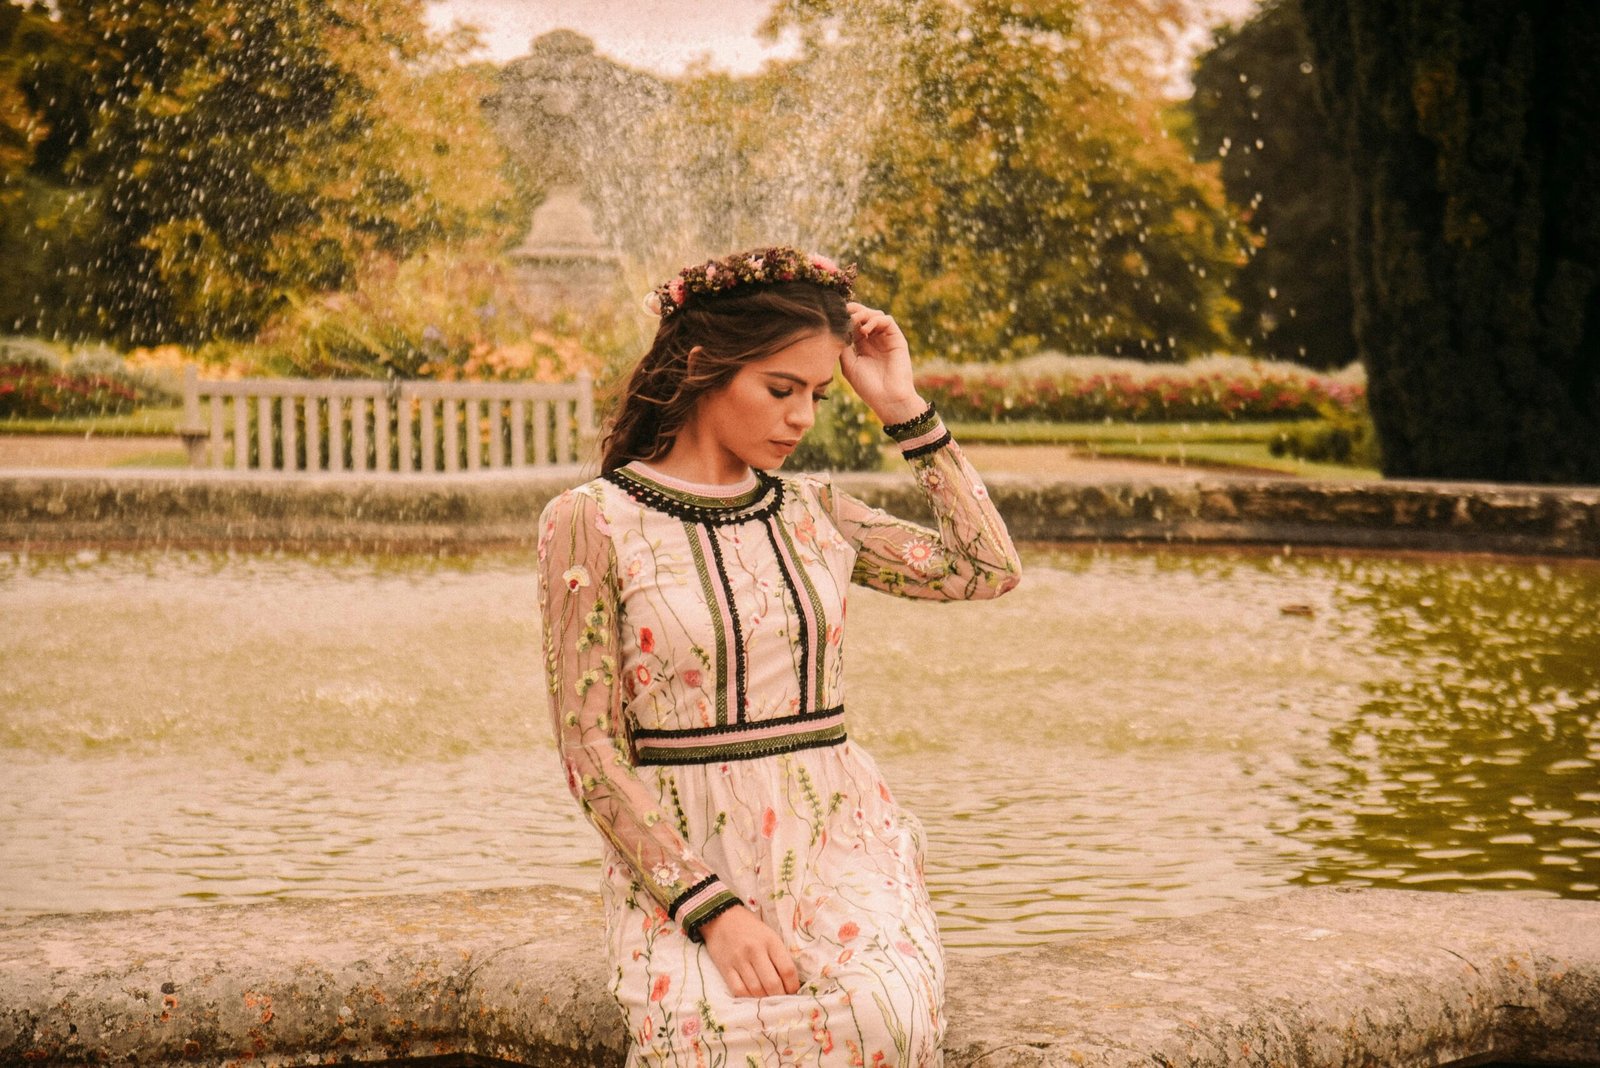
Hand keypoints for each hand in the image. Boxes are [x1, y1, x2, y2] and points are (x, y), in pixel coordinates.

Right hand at [699, 906, 799, 997]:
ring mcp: (739, 960)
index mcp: (770, 941)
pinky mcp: (725, 967)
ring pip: (756, 990)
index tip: (793, 991)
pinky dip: (747, 998)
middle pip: (773, 984)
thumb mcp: (769, 935)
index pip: (787, 970)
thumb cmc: (750, 928)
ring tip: (768, 999)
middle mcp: (755, 950)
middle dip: (780, 996)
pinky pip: (738, 990)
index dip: (793, 986)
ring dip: (764, 999)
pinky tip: (752, 997)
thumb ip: (779, 955)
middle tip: (781, 999)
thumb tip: (789, 981)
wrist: (721, 918)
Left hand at [841, 301, 924, 425]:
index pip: (853, 324)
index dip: (845, 317)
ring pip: (876, 315)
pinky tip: (865, 329)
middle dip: (854, 310)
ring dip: (863, 314)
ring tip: (853, 320)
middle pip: (864, 315)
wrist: (888, 399)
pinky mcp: (897, 339)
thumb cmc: (868, 386)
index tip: (834, 314)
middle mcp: (874, 340)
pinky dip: (875, 320)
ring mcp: (886, 338)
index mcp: (862, 346)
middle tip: (843, 311)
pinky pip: (887, 321)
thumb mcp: (849, 365)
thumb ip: (843, 346)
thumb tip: (835, 329)